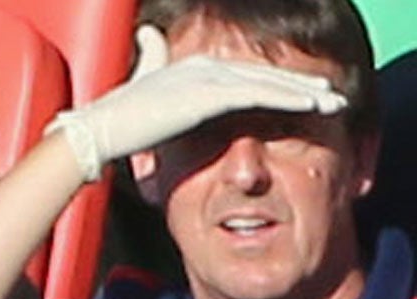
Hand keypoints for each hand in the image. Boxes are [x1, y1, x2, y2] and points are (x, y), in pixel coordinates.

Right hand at [50, 24, 346, 181]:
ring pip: (269, 83)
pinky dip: (289, 98)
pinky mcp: (210, 95)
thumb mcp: (137, 89)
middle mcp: (205, 66)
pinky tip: (311, 104)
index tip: (301, 94)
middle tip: (329, 94)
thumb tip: (147, 34)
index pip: (245, 75)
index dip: (276, 82)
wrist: (97, 133)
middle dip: (299, 84)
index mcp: (192, 67)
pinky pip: (260, 96)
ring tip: (332, 101)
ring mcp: (209, 78)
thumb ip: (150, 61)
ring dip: (305, 92)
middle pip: (262, 75)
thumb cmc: (112, 123)